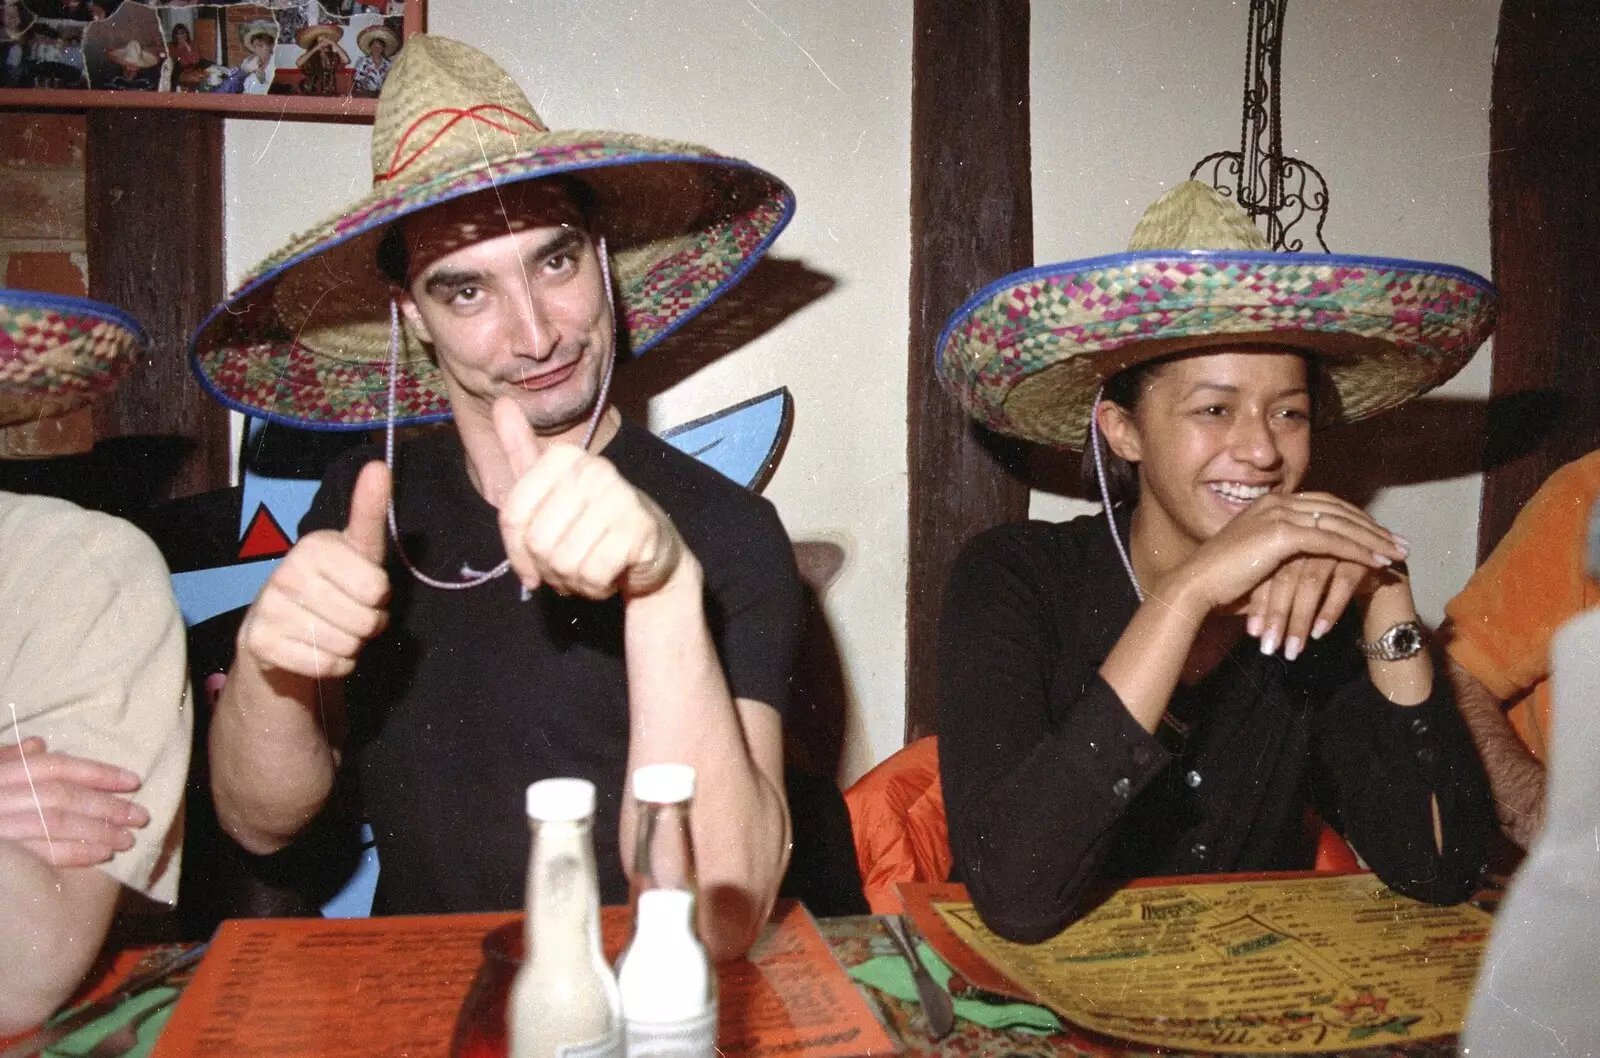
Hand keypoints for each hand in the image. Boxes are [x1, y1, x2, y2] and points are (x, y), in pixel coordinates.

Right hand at [0, 738, 146, 866]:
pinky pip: (41, 853)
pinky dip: (74, 852)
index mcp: (1, 774)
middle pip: (62, 795)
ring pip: (56, 823)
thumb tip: (39, 744)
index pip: (57, 767)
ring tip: (127, 839)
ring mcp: (0, 826)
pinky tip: (102, 854)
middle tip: (140, 816)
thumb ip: (8, 760)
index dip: (98, 773)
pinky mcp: (1, 857)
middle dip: (105, 805)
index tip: (134, 782)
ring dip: (97, 830)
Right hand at [238, 461, 390, 678]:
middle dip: (367, 625)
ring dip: (351, 646)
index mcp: (313, 545)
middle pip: (365, 621)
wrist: (280, 630)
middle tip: (349, 614)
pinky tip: (317, 649)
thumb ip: (370, 512)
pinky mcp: (260, 643)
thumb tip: (378, 465)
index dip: (379, 596)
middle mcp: (285, 572)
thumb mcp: (358, 550)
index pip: (377, 588)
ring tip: (333, 629)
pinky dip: (333, 665)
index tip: (362, 589)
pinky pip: (325, 666)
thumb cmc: (333, 585)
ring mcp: (268, 608)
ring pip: (346, 645)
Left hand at [493, 398, 684, 598]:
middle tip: (568, 568)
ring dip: (573, 580)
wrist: (654, 555)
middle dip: (548, 569)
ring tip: (588, 571)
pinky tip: (610, 575)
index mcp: (564, 458)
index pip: (512, 515)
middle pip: (537, 541)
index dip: (516, 552)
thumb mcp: (551, 490)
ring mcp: (620, 497)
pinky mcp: (640, 529)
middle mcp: (593, 469)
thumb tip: (501, 402)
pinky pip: (593, 574)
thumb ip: (522, 452)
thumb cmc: (594, 525)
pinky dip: (596, 587)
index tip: (531, 563)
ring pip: (564, 561)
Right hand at [1175, 491, 1407, 625]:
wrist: (1196, 585)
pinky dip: (1358, 551)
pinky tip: (1377, 562)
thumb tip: (1305, 566)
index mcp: (1269, 503)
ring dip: (1373, 539)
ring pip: (1339, 524)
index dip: (1355, 518)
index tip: (1378, 534)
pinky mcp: (1282, 534)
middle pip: (1338, 509)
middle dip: (1372, 526)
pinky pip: (1331, 541)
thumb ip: (1282, 554)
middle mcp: (1276, 502)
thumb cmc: (1221, 581)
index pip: (1324, 504)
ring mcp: (1279, 514)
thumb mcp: (1257, 560)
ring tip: (1397, 553)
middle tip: (1399, 542)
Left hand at [1242, 554, 1394, 658]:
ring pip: (1312, 582)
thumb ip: (1275, 598)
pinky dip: (1330, 608)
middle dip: (1276, 615)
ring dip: (1300, 618)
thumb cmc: (1330, 586)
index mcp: (1289, 541)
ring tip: (1293, 648)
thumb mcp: (1298, 590)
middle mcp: (1311, 540)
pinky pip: (1343, 582)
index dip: (1260, 605)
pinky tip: (1320, 632)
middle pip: (1286, 577)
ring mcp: (1336, 545)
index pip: (1268, 573)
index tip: (1253, 635)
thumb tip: (1253, 631)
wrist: (1381, 579)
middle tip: (1268, 647)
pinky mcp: (1362, 556)